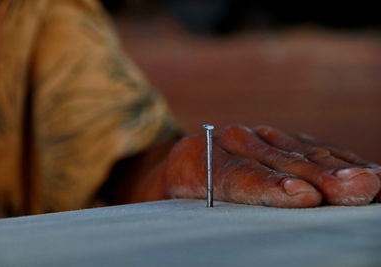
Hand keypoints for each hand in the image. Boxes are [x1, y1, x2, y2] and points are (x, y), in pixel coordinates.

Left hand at [162, 125, 380, 207]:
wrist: (180, 167)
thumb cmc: (183, 199)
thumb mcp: (187, 206)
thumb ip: (220, 208)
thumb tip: (270, 207)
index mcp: (197, 162)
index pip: (238, 176)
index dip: (271, 187)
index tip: (305, 195)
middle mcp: (230, 141)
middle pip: (278, 162)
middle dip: (320, 176)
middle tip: (357, 187)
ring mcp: (254, 134)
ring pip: (298, 151)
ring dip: (336, 166)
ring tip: (370, 180)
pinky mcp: (274, 136)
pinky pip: (308, 145)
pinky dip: (335, 159)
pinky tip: (360, 168)